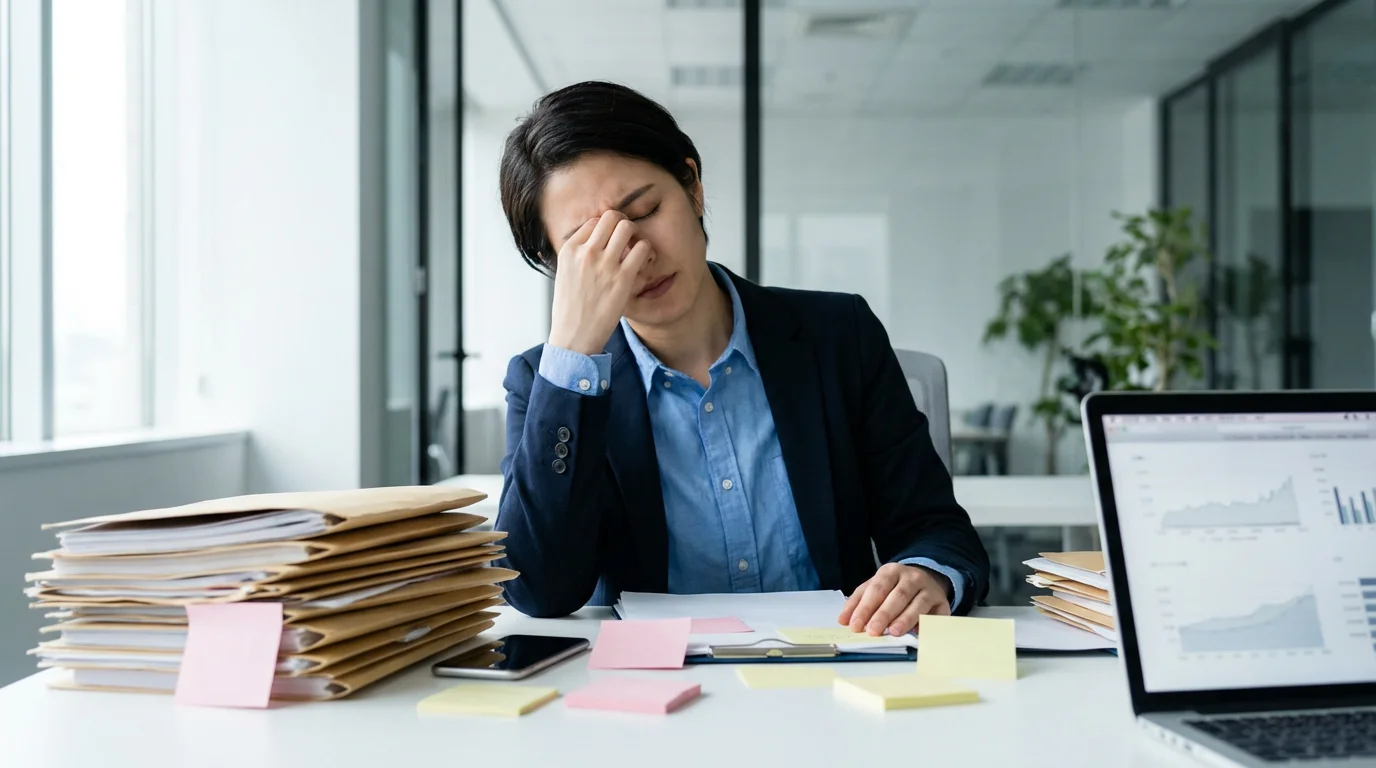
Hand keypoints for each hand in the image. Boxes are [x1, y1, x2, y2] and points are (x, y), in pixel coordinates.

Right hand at [547, 210, 654, 355]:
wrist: (573, 337)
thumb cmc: (570, 310)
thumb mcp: (565, 275)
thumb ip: (578, 256)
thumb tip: (596, 242)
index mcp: (569, 250)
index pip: (594, 222)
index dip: (607, 229)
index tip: (612, 242)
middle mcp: (586, 252)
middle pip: (611, 217)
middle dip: (624, 224)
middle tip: (629, 240)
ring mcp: (605, 264)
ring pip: (627, 227)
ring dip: (637, 236)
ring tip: (637, 250)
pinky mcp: (622, 278)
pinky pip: (642, 249)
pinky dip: (647, 252)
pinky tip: (644, 264)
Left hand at [838, 563, 951, 635]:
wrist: (926, 579)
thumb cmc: (894, 587)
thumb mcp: (875, 587)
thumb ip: (858, 601)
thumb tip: (844, 620)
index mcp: (891, 571)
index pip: (877, 589)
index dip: (866, 607)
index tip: (856, 625)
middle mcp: (912, 577)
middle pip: (898, 596)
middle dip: (884, 614)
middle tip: (873, 631)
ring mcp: (929, 589)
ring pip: (918, 603)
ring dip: (905, 619)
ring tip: (894, 632)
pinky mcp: (942, 603)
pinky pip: (936, 614)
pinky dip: (928, 624)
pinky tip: (918, 634)